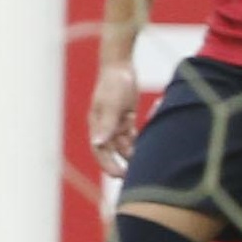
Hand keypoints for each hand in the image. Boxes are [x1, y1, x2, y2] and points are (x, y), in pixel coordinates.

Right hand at [88, 60, 142, 177]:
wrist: (120, 65)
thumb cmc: (114, 83)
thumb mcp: (112, 103)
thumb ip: (106, 124)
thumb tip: (98, 144)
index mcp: (96, 126)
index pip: (100, 151)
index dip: (108, 165)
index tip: (119, 176)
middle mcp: (104, 127)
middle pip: (111, 152)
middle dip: (121, 164)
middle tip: (133, 176)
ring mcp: (114, 123)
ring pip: (122, 145)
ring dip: (131, 150)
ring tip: (143, 156)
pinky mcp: (124, 118)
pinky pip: (130, 136)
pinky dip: (136, 140)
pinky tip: (144, 140)